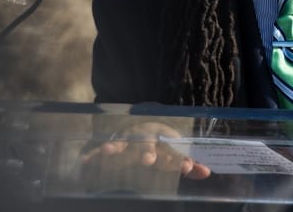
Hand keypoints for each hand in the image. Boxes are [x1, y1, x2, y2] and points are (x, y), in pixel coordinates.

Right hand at [80, 121, 210, 179]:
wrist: (142, 120)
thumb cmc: (160, 143)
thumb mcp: (174, 152)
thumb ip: (189, 164)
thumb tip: (207, 173)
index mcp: (164, 140)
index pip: (173, 151)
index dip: (179, 159)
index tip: (186, 167)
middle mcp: (146, 138)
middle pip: (147, 144)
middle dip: (147, 151)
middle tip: (148, 159)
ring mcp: (128, 140)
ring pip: (123, 142)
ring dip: (117, 146)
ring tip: (110, 151)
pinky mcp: (113, 143)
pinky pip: (100, 147)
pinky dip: (93, 152)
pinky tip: (85, 159)